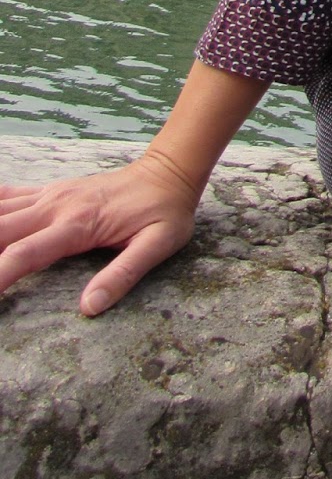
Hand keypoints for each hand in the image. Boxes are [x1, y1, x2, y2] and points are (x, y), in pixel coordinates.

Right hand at [0, 151, 199, 315]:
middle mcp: (54, 207)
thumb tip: (90, 307)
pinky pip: (6, 196)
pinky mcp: (48, 192)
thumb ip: (124, 274)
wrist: (168, 172)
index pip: (24, 255)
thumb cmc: (165, 212)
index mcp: (77, 225)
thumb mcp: (159, 245)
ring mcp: (48, 196)